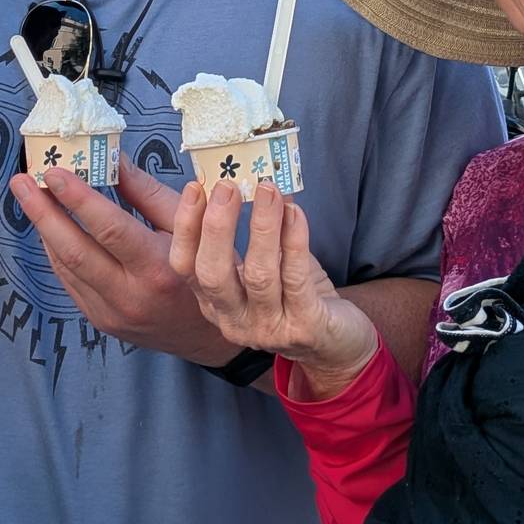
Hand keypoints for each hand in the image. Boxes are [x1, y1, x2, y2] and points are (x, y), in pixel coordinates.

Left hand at [8, 160, 235, 363]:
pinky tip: (49, 226)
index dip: (78, 199)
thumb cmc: (206, 269)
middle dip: (42, 212)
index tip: (55, 172)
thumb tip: (114, 158)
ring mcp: (111, 313)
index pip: (110, 229)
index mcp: (159, 268)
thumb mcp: (191, 227)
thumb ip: (148, 193)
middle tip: (21, 181)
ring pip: (65, 267)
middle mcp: (131, 295)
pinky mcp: (101, 321)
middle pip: (74, 250)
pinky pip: (69, 282)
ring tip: (29, 196)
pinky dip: (56, 251)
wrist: (209, 336)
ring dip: (44, 228)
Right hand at [170, 178, 376, 400]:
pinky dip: (295, 241)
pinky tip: (296, 213)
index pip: (185, 266)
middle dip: (216, 227)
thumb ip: (257, 231)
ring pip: (258, 275)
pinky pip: (296, 280)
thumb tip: (258, 178)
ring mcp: (268, 328)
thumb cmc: (296, 297)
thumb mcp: (267, 265)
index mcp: (215, 302)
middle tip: (227, 186)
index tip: (195, 186)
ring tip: (269, 189)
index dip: (186, 226)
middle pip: (212, 274)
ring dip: (262, 226)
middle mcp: (234, 320)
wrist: (338, 346)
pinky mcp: (304, 328)